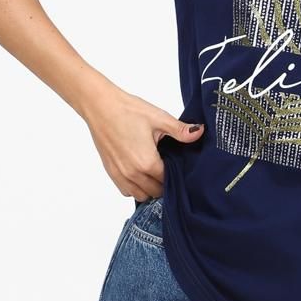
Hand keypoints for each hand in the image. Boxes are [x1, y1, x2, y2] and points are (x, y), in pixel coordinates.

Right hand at [83, 79, 202, 199]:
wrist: (100, 106)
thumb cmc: (127, 110)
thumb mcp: (159, 118)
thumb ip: (180, 130)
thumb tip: (200, 132)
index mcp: (147, 163)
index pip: (168, 181)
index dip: (176, 175)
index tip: (179, 167)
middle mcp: (133, 174)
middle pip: (156, 192)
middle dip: (164, 183)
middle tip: (168, 168)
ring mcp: (120, 175)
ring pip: (141, 195)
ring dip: (150, 188)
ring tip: (154, 173)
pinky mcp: (111, 172)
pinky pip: (126, 191)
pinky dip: (135, 187)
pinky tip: (140, 174)